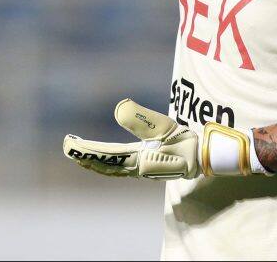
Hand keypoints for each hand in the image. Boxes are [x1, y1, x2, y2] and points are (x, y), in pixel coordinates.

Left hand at [63, 99, 266, 178]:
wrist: (208, 154)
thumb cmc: (190, 142)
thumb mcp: (166, 127)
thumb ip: (142, 119)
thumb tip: (117, 109)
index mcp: (140, 158)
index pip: (106, 156)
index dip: (86, 151)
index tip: (69, 144)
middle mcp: (138, 165)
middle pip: (105, 164)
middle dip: (85, 156)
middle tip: (68, 145)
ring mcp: (144, 166)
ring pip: (112, 166)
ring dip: (94, 159)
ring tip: (78, 151)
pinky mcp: (149, 163)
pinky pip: (122, 165)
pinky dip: (107, 161)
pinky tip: (103, 157)